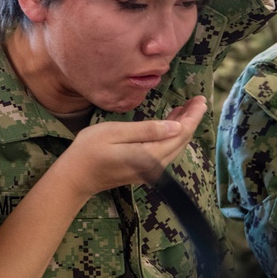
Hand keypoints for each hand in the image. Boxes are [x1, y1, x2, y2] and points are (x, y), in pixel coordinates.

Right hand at [57, 95, 206, 199]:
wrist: (75, 177)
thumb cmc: (89, 150)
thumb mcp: (114, 133)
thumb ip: (146, 130)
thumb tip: (175, 126)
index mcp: (150, 154)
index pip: (180, 133)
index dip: (192, 116)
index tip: (200, 100)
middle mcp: (155, 165)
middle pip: (181, 141)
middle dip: (191, 120)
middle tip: (198, 100)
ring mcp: (150, 170)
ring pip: (175, 146)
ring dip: (182, 127)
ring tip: (187, 109)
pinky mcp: (144, 170)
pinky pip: (165, 151)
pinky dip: (172, 136)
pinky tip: (170, 124)